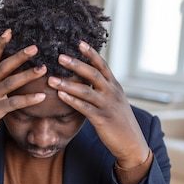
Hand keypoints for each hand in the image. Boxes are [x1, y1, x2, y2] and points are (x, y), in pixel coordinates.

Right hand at [0, 29, 46, 155]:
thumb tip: (1, 76)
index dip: (0, 44)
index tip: (10, 31)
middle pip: (3, 66)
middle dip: (20, 56)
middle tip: (35, 47)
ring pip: (10, 82)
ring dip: (28, 75)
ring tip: (43, 69)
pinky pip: (13, 103)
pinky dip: (28, 99)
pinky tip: (42, 97)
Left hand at [48, 41, 149, 167]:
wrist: (131, 142)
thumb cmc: (119, 121)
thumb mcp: (114, 100)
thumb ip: (103, 88)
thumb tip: (89, 78)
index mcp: (114, 86)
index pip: (102, 65)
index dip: (91, 54)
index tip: (79, 42)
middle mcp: (112, 93)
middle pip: (93, 74)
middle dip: (76, 64)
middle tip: (60, 56)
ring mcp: (107, 105)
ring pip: (86, 91)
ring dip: (68, 84)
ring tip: (52, 79)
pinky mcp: (102, 119)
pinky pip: (85, 108)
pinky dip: (72, 101)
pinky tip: (60, 96)